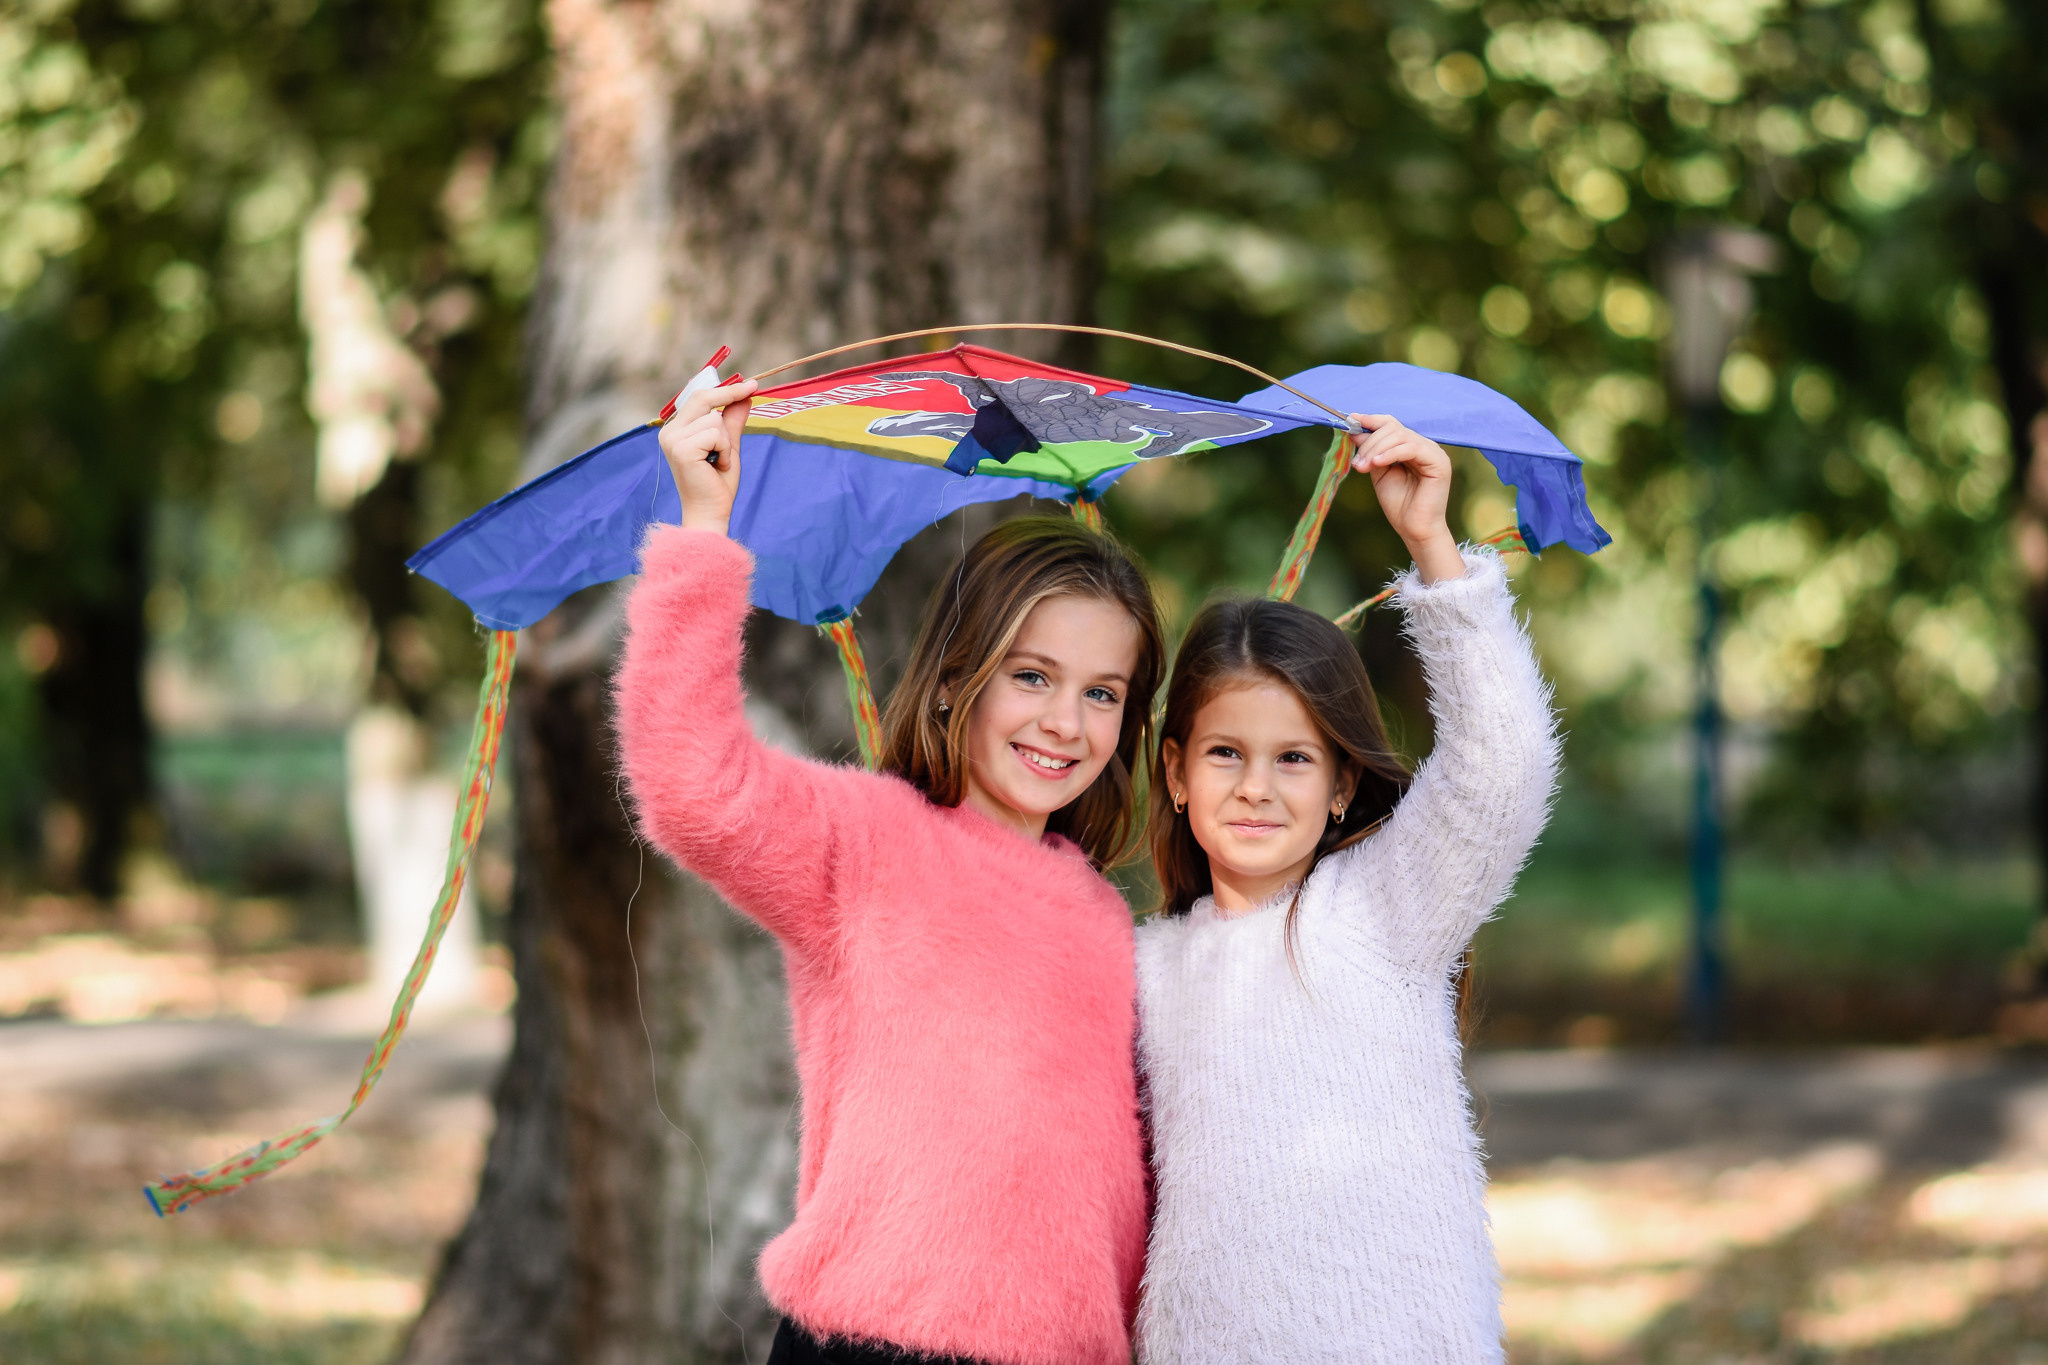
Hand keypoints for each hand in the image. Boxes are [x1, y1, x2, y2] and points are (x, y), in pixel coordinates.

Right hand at [660, 378, 755, 535]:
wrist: (711, 512)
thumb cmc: (718, 483)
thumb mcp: (729, 445)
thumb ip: (733, 420)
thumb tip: (745, 395)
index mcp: (676, 430)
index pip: (698, 398)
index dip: (724, 389)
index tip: (750, 382)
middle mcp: (669, 432)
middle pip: (703, 398)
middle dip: (730, 395)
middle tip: (753, 388)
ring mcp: (672, 439)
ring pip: (714, 419)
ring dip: (727, 441)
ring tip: (720, 462)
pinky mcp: (681, 448)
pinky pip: (716, 433)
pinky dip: (725, 450)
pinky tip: (718, 466)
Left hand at [1348, 413, 1463, 583]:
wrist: (1414, 529)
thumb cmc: (1399, 504)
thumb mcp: (1378, 472)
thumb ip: (1370, 452)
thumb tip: (1354, 431)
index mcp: (1411, 446)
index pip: (1391, 424)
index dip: (1371, 420)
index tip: (1350, 420)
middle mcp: (1424, 445)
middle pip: (1393, 428)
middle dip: (1370, 442)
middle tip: (1357, 463)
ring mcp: (1433, 452)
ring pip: (1400, 436)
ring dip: (1376, 449)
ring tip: (1362, 467)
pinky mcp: (1439, 462)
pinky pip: (1411, 448)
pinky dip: (1391, 453)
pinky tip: (1376, 463)